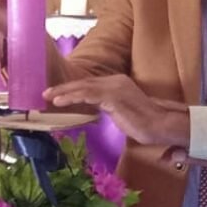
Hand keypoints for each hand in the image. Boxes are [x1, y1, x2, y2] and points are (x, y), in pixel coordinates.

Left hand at [45, 74, 191, 146]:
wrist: (161, 126)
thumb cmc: (143, 123)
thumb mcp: (118, 112)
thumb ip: (104, 107)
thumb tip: (89, 109)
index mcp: (116, 84)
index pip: (89, 84)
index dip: (71, 89)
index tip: (55, 95)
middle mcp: (115, 81)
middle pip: (83, 83)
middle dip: (63, 88)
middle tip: (45, 94)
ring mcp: (116, 87)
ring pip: (84, 87)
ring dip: (64, 92)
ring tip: (49, 97)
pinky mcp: (115, 97)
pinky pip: (89, 95)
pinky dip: (73, 97)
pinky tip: (61, 101)